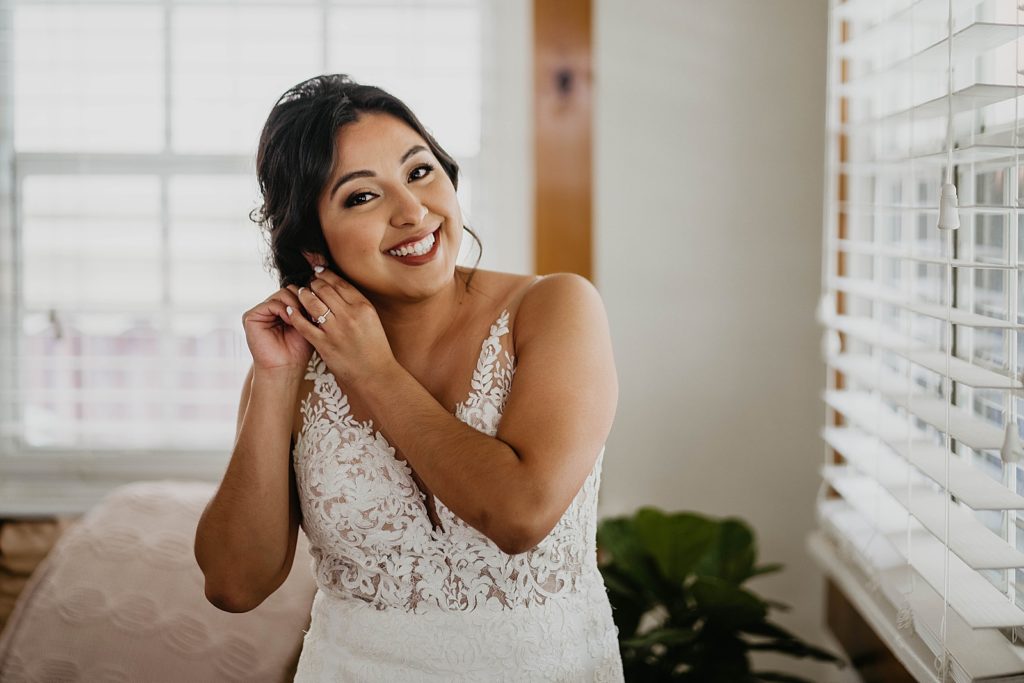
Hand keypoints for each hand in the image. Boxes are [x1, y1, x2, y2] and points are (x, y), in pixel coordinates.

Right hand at [242, 288, 312, 378]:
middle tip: (310, 314)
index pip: (296, 292)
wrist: (286, 368)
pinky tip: (291, 321)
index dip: (308, 298)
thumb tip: (314, 287)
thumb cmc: (298, 350)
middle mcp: (270, 309)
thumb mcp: (307, 324)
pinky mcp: (250, 317)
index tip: (318, 309)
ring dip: (295, 304)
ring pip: (282, 293)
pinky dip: (284, 310)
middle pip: (290, 290)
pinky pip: (271, 303)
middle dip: (302, 299)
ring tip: (301, 319)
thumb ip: (307, 306)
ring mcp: (260, 312)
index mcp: (282, 310)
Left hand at [285, 268, 396, 384]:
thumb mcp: (372, 320)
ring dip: (303, 295)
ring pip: (312, 303)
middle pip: (324, 290)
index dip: (326, 275)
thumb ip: (357, 305)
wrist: (375, 374)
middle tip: (308, 282)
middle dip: (313, 283)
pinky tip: (291, 310)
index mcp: (363, 307)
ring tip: (300, 293)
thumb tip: (339, 289)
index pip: (340, 283)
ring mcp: (336, 330)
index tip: (318, 272)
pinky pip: (304, 325)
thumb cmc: (375, 348)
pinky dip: (295, 315)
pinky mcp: (324, 344)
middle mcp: (350, 315)